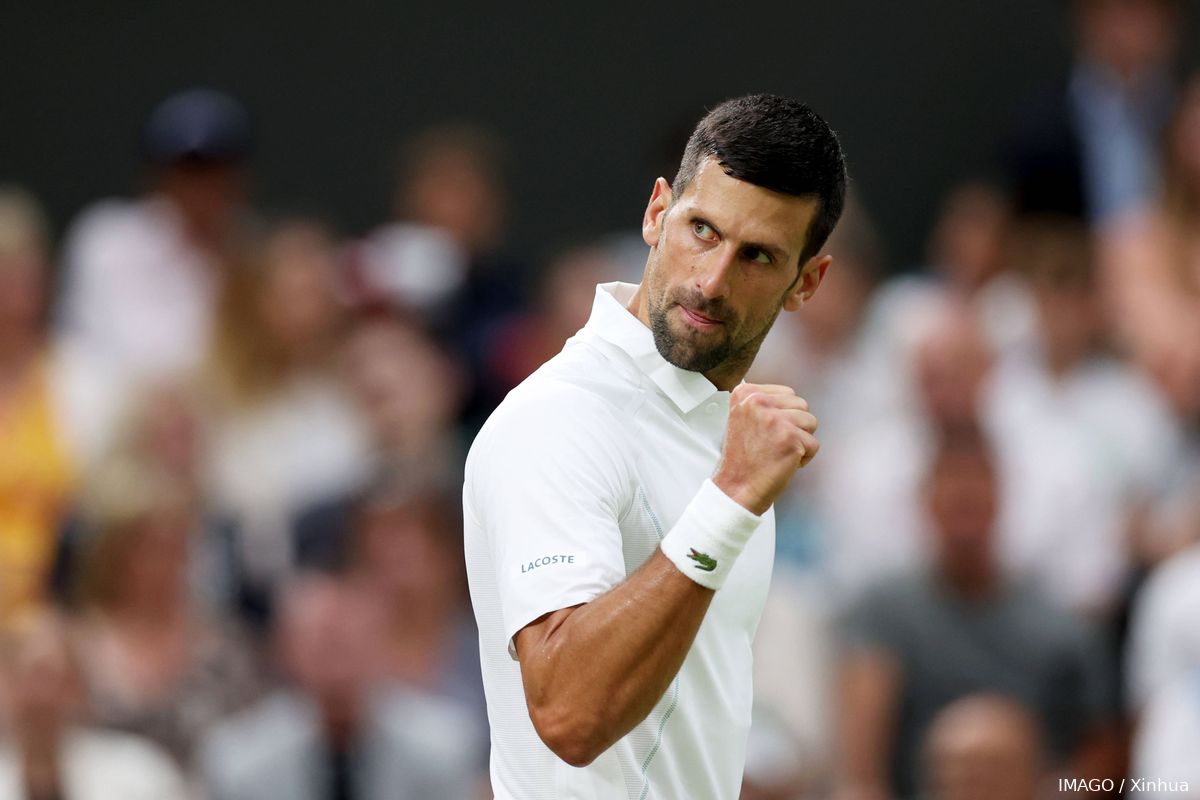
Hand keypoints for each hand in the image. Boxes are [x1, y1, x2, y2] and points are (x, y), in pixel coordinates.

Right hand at [713, 383, 817, 514]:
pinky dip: (804, 458)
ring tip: (779, 451)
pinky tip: (784, 462)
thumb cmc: (743, 459)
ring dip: (801, 440)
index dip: (782, 415)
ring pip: (811, 422)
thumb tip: (789, 399)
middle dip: (794, 425)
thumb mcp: (743, 418)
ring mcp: (775, 419)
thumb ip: (762, 404)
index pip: (786, 393)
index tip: (766, 431)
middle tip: (773, 443)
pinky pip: (814, 444)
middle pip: (801, 405)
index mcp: (746, 394)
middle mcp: (759, 402)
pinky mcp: (790, 438)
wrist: (735, 488)